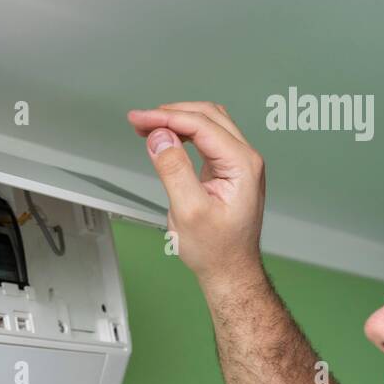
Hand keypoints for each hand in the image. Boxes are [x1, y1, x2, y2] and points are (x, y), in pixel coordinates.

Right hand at [126, 102, 266, 289]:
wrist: (229, 270)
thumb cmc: (216, 249)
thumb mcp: (188, 211)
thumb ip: (174, 170)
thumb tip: (160, 138)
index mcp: (241, 164)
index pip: (201, 125)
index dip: (166, 118)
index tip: (139, 119)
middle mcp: (245, 159)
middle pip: (207, 116)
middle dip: (170, 113)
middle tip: (139, 120)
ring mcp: (238, 163)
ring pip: (208, 123)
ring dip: (177, 119)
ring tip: (148, 126)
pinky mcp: (227, 169)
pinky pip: (206, 138)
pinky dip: (183, 132)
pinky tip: (166, 137)